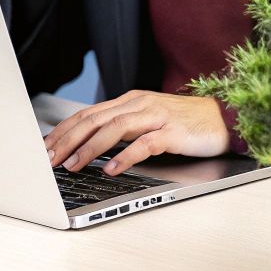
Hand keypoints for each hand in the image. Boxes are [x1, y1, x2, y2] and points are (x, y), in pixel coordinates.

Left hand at [44, 91, 230, 174]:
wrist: (224, 117)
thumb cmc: (184, 122)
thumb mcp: (147, 119)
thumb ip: (121, 127)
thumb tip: (89, 142)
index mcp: (128, 102)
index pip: (87, 114)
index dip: (63, 130)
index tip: (45, 146)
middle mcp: (138, 105)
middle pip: (94, 120)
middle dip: (67, 139)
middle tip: (49, 158)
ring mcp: (156, 117)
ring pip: (114, 128)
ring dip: (90, 148)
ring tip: (73, 164)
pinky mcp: (173, 132)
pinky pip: (145, 144)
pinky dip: (125, 157)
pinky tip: (111, 169)